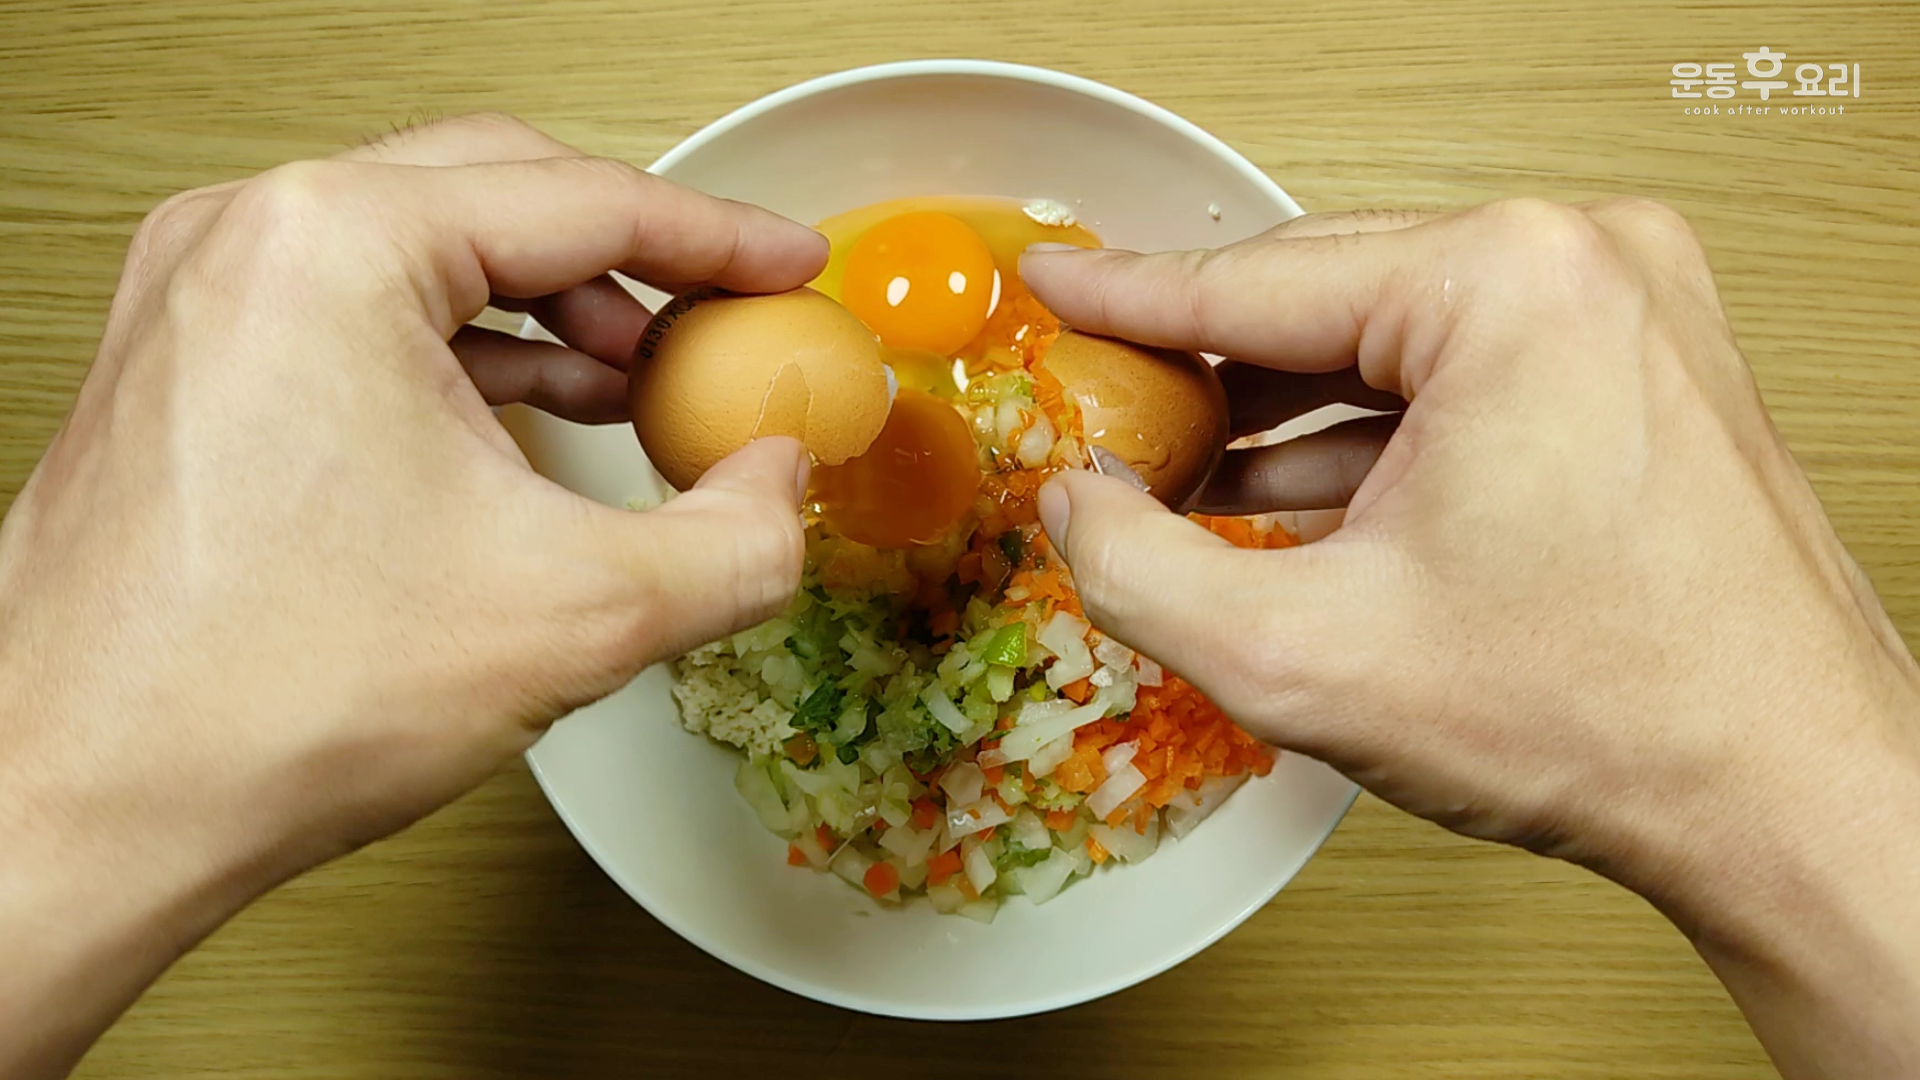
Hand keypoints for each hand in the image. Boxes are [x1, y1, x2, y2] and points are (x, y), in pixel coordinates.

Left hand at [0, 114, 821, 1077]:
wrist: (85, 807)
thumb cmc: (260, 699)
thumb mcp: (579, 614)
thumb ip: (734, 538)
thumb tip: (779, 488)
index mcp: (337, 245)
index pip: (583, 200)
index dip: (718, 239)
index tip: (785, 267)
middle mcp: (251, 243)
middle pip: (501, 194)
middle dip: (634, 263)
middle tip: (724, 323)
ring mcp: (206, 302)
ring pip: (429, 254)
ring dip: (554, 312)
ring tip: (645, 387)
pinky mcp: (190, 370)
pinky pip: (363, 317)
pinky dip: (470, 355)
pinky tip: (536, 423)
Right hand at [1021, 200, 1919, 1078]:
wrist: (1786, 794)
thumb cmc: (1608, 716)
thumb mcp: (1303, 656)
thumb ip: (1139, 569)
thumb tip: (1074, 503)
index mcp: (1507, 285)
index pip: (1260, 280)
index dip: (1130, 298)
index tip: (1055, 290)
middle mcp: (1585, 265)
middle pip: (1330, 298)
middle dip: (1210, 366)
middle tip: (1104, 404)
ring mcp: (1630, 313)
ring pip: (1398, 340)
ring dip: (1287, 410)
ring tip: (1179, 468)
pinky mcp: (1646, 371)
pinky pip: (1467, 376)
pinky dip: (1375, 435)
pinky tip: (1290, 493)